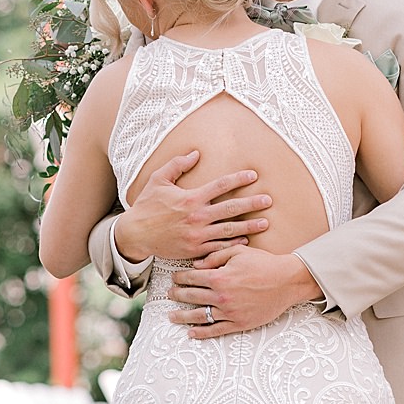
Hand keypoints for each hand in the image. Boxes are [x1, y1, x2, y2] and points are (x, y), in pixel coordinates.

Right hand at [114, 150, 270, 261]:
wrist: (135, 234)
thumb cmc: (147, 206)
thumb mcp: (158, 180)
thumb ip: (177, 165)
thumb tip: (196, 153)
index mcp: (191, 198)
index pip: (221, 185)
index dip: (239, 179)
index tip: (253, 175)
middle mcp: (197, 217)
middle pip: (231, 209)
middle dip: (252, 204)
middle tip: (268, 200)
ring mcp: (197, 235)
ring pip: (230, 231)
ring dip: (249, 227)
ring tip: (265, 224)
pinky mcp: (195, 250)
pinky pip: (219, 248)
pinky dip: (233, 245)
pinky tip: (245, 242)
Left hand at [166, 245, 321, 339]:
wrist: (287, 281)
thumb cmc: (264, 263)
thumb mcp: (238, 252)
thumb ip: (215, 256)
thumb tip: (196, 265)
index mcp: (219, 277)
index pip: (192, 278)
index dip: (180, 278)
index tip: (174, 278)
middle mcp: (222, 296)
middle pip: (192, 296)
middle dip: (178, 294)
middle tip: (170, 294)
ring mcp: (230, 312)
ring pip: (199, 316)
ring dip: (183, 316)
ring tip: (172, 316)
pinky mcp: (240, 323)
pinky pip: (217, 330)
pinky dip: (202, 333)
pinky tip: (191, 333)